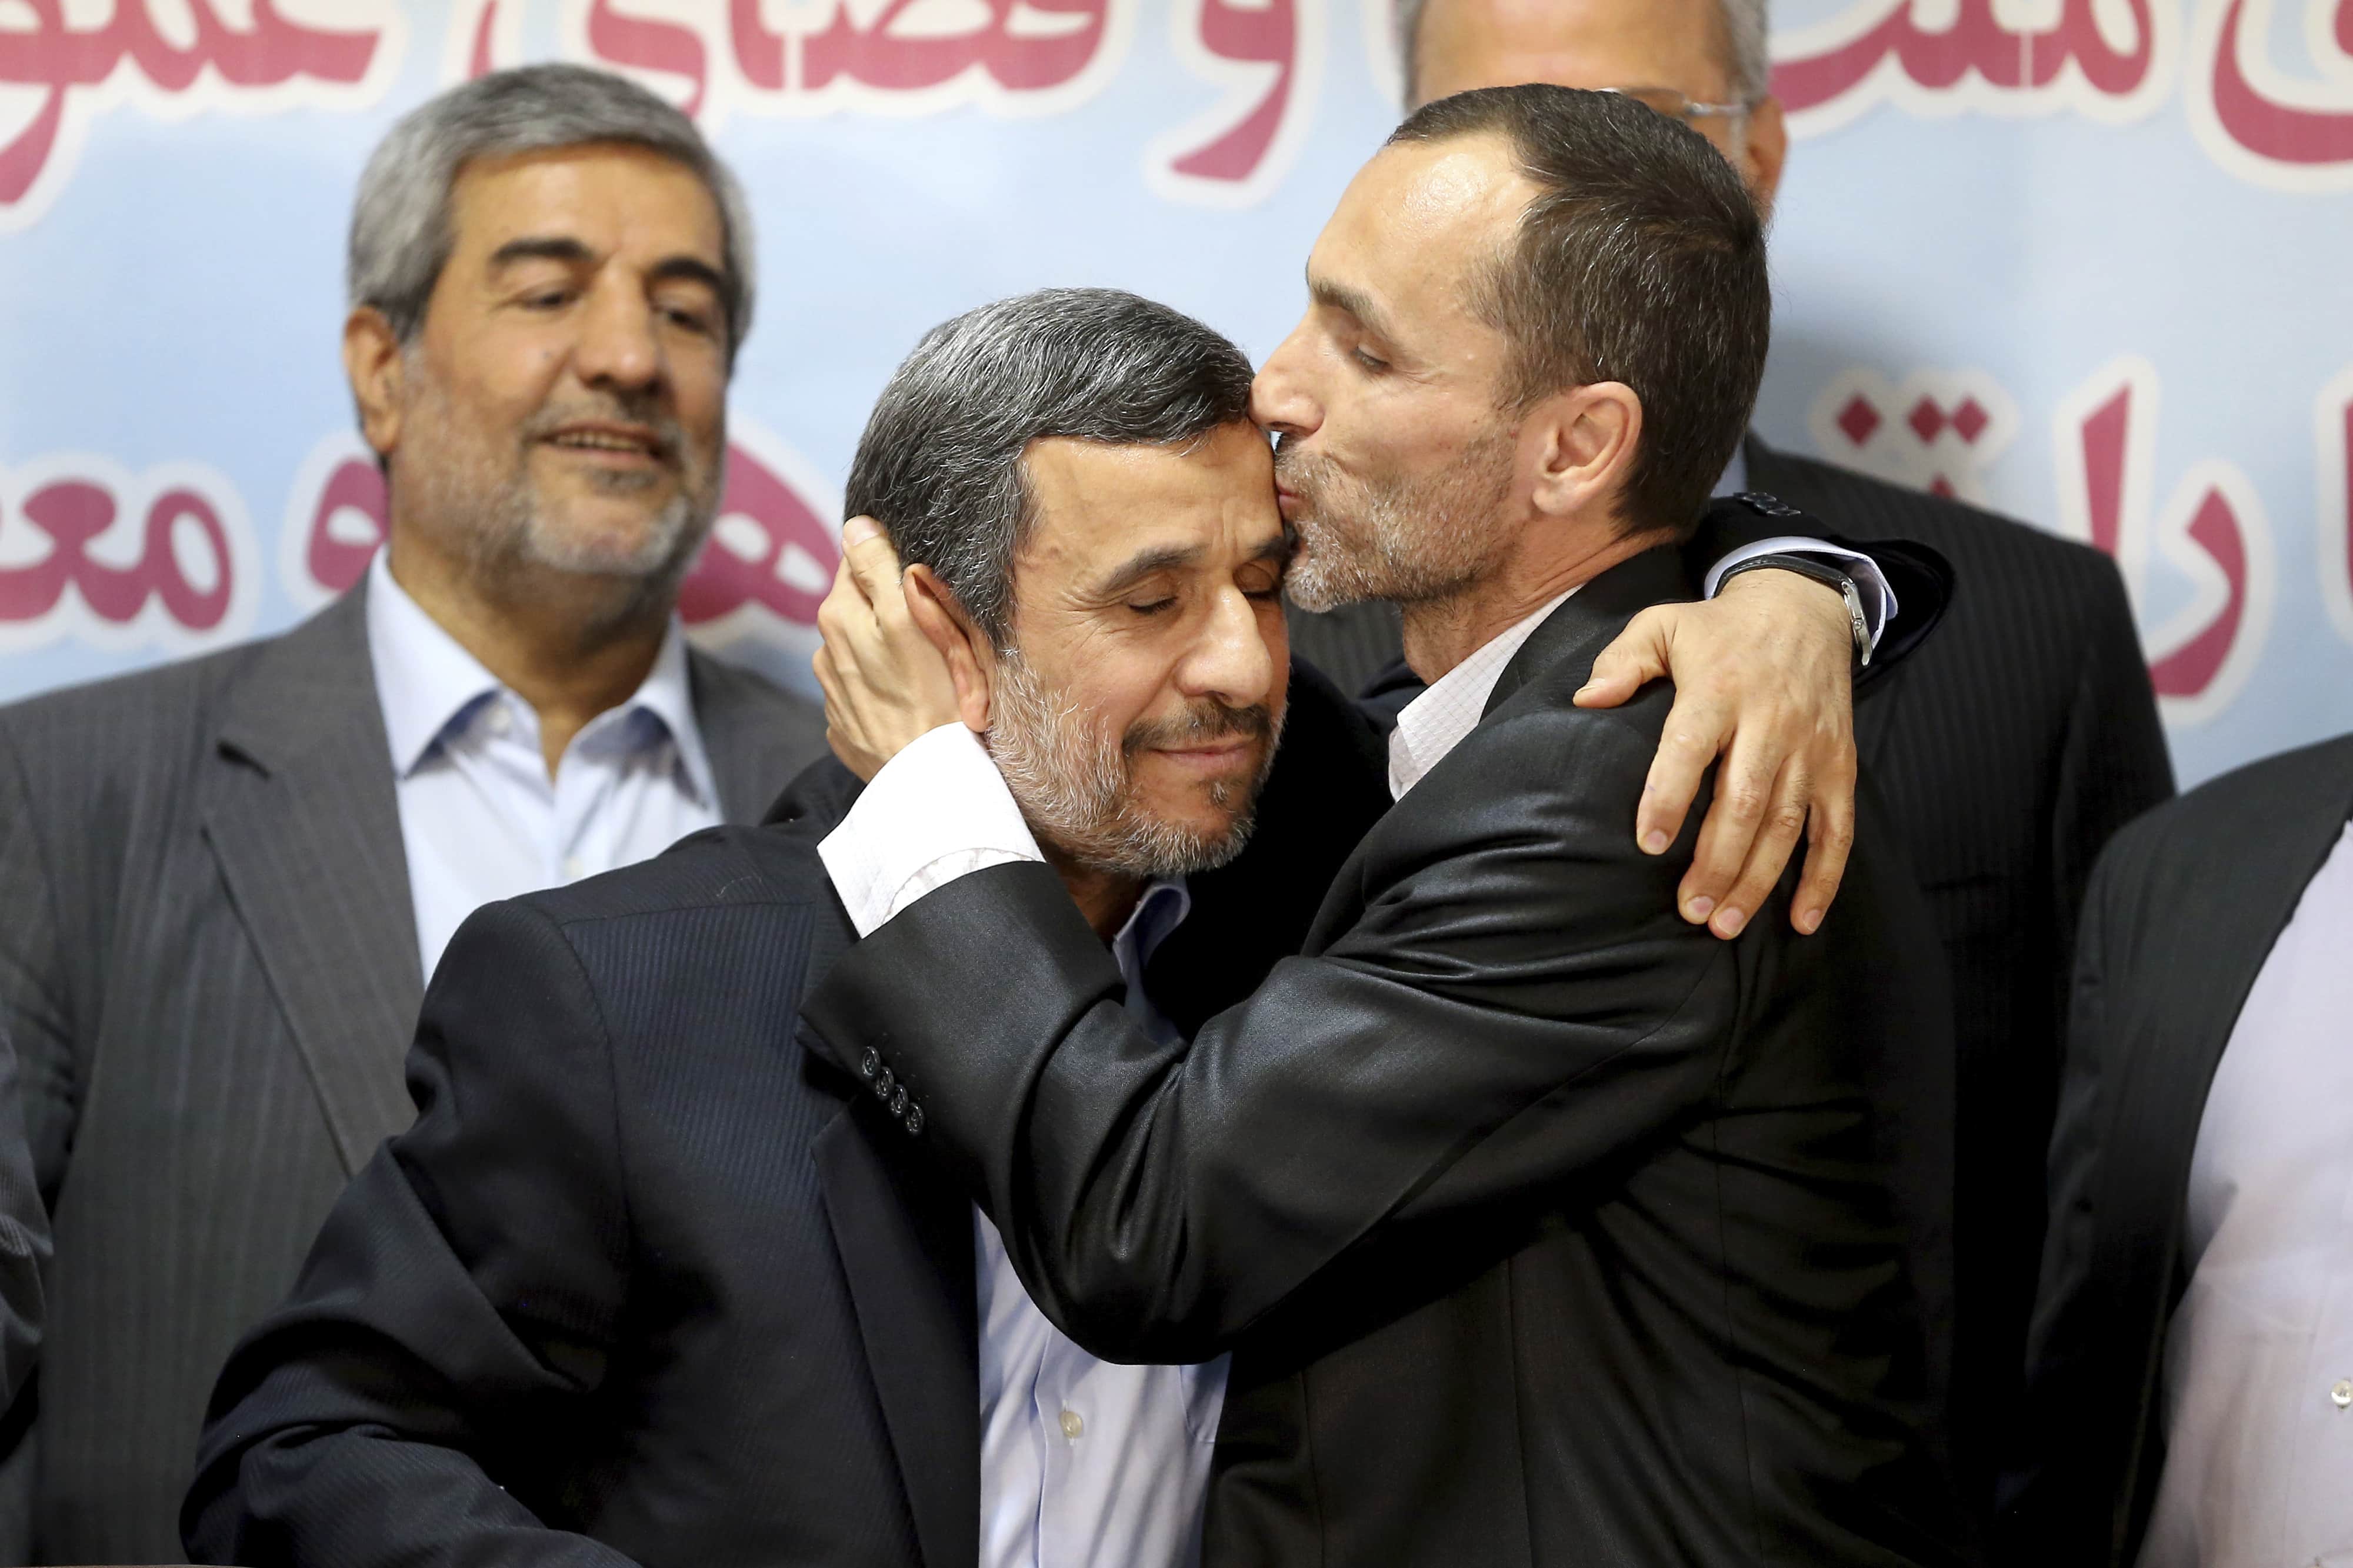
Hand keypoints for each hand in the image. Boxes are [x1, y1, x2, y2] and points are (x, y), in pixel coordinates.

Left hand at [812, 518, 963, 780]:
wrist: (931, 783)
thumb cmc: (938, 698)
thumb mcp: (916, 619)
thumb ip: (879, 568)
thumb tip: (856, 526)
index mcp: (840, 614)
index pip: (858, 561)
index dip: (891, 568)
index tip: (920, 591)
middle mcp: (825, 649)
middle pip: (857, 608)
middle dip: (888, 612)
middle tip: (930, 637)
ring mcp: (832, 692)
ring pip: (859, 651)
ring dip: (882, 653)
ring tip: (921, 677)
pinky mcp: (842, 728)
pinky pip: (862, 693)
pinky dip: (880, 692)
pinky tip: (907, 706)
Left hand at [1574, 570, 1856, 938]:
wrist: (1805, 608)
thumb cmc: (1720, 629)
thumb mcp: (1664, 624)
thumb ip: (1623, 660)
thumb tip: (1586, 699)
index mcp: (1719, 690)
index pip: (1690, 748)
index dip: (1669, 797)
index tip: (1649, 844)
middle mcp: (1770, 722)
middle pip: (1743, 802)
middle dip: (1716, 863)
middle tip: (1689, 911)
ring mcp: (1810, 749)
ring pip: (1786, 825)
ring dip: (1758, 880)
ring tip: (1724, 924)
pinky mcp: (1840, 765)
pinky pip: (1837, 830)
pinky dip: (1824, 878)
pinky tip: (1802, 921)